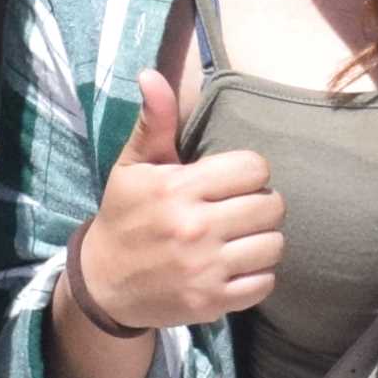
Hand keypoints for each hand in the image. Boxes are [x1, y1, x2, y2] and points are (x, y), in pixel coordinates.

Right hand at [70, 65, 284, 332]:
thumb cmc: (125, 216)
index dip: (249, 171)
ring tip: (242, 237)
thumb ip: (152, 122)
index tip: (232, 180)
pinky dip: (258, 275)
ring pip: (274, 245)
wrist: (103, 284)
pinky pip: (265, 283)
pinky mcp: (211, 302)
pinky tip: (238, 265)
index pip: (253, 167)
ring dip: (263, 240)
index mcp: (178, 188)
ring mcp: (204, 269)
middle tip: (240, 209)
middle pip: (271, 205)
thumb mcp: (132, 167)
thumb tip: (151, 75)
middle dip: (260, 204)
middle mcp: (194, 228)